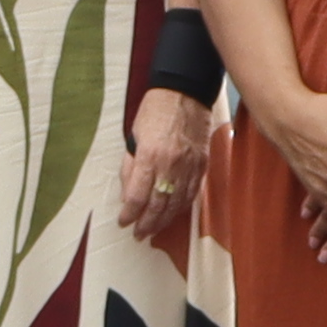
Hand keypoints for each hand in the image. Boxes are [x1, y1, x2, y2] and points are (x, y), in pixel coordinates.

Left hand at [116, 83, 214, 235]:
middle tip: (139, 234)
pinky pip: (192, 193)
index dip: (129, 214)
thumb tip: (128, 195)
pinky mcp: (202, 164)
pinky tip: (173, 214)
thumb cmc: (155, 111)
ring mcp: (189, 166)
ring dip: (164, 220)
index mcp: (149, 157)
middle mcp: (171, 165)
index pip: (137, 196)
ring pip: (177, 203)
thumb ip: (130, 168)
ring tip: (154, 229)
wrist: (185, 92)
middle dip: (147, 223)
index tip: (124, 222)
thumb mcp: (134, 137)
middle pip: (158, 205)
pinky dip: (182, 207)